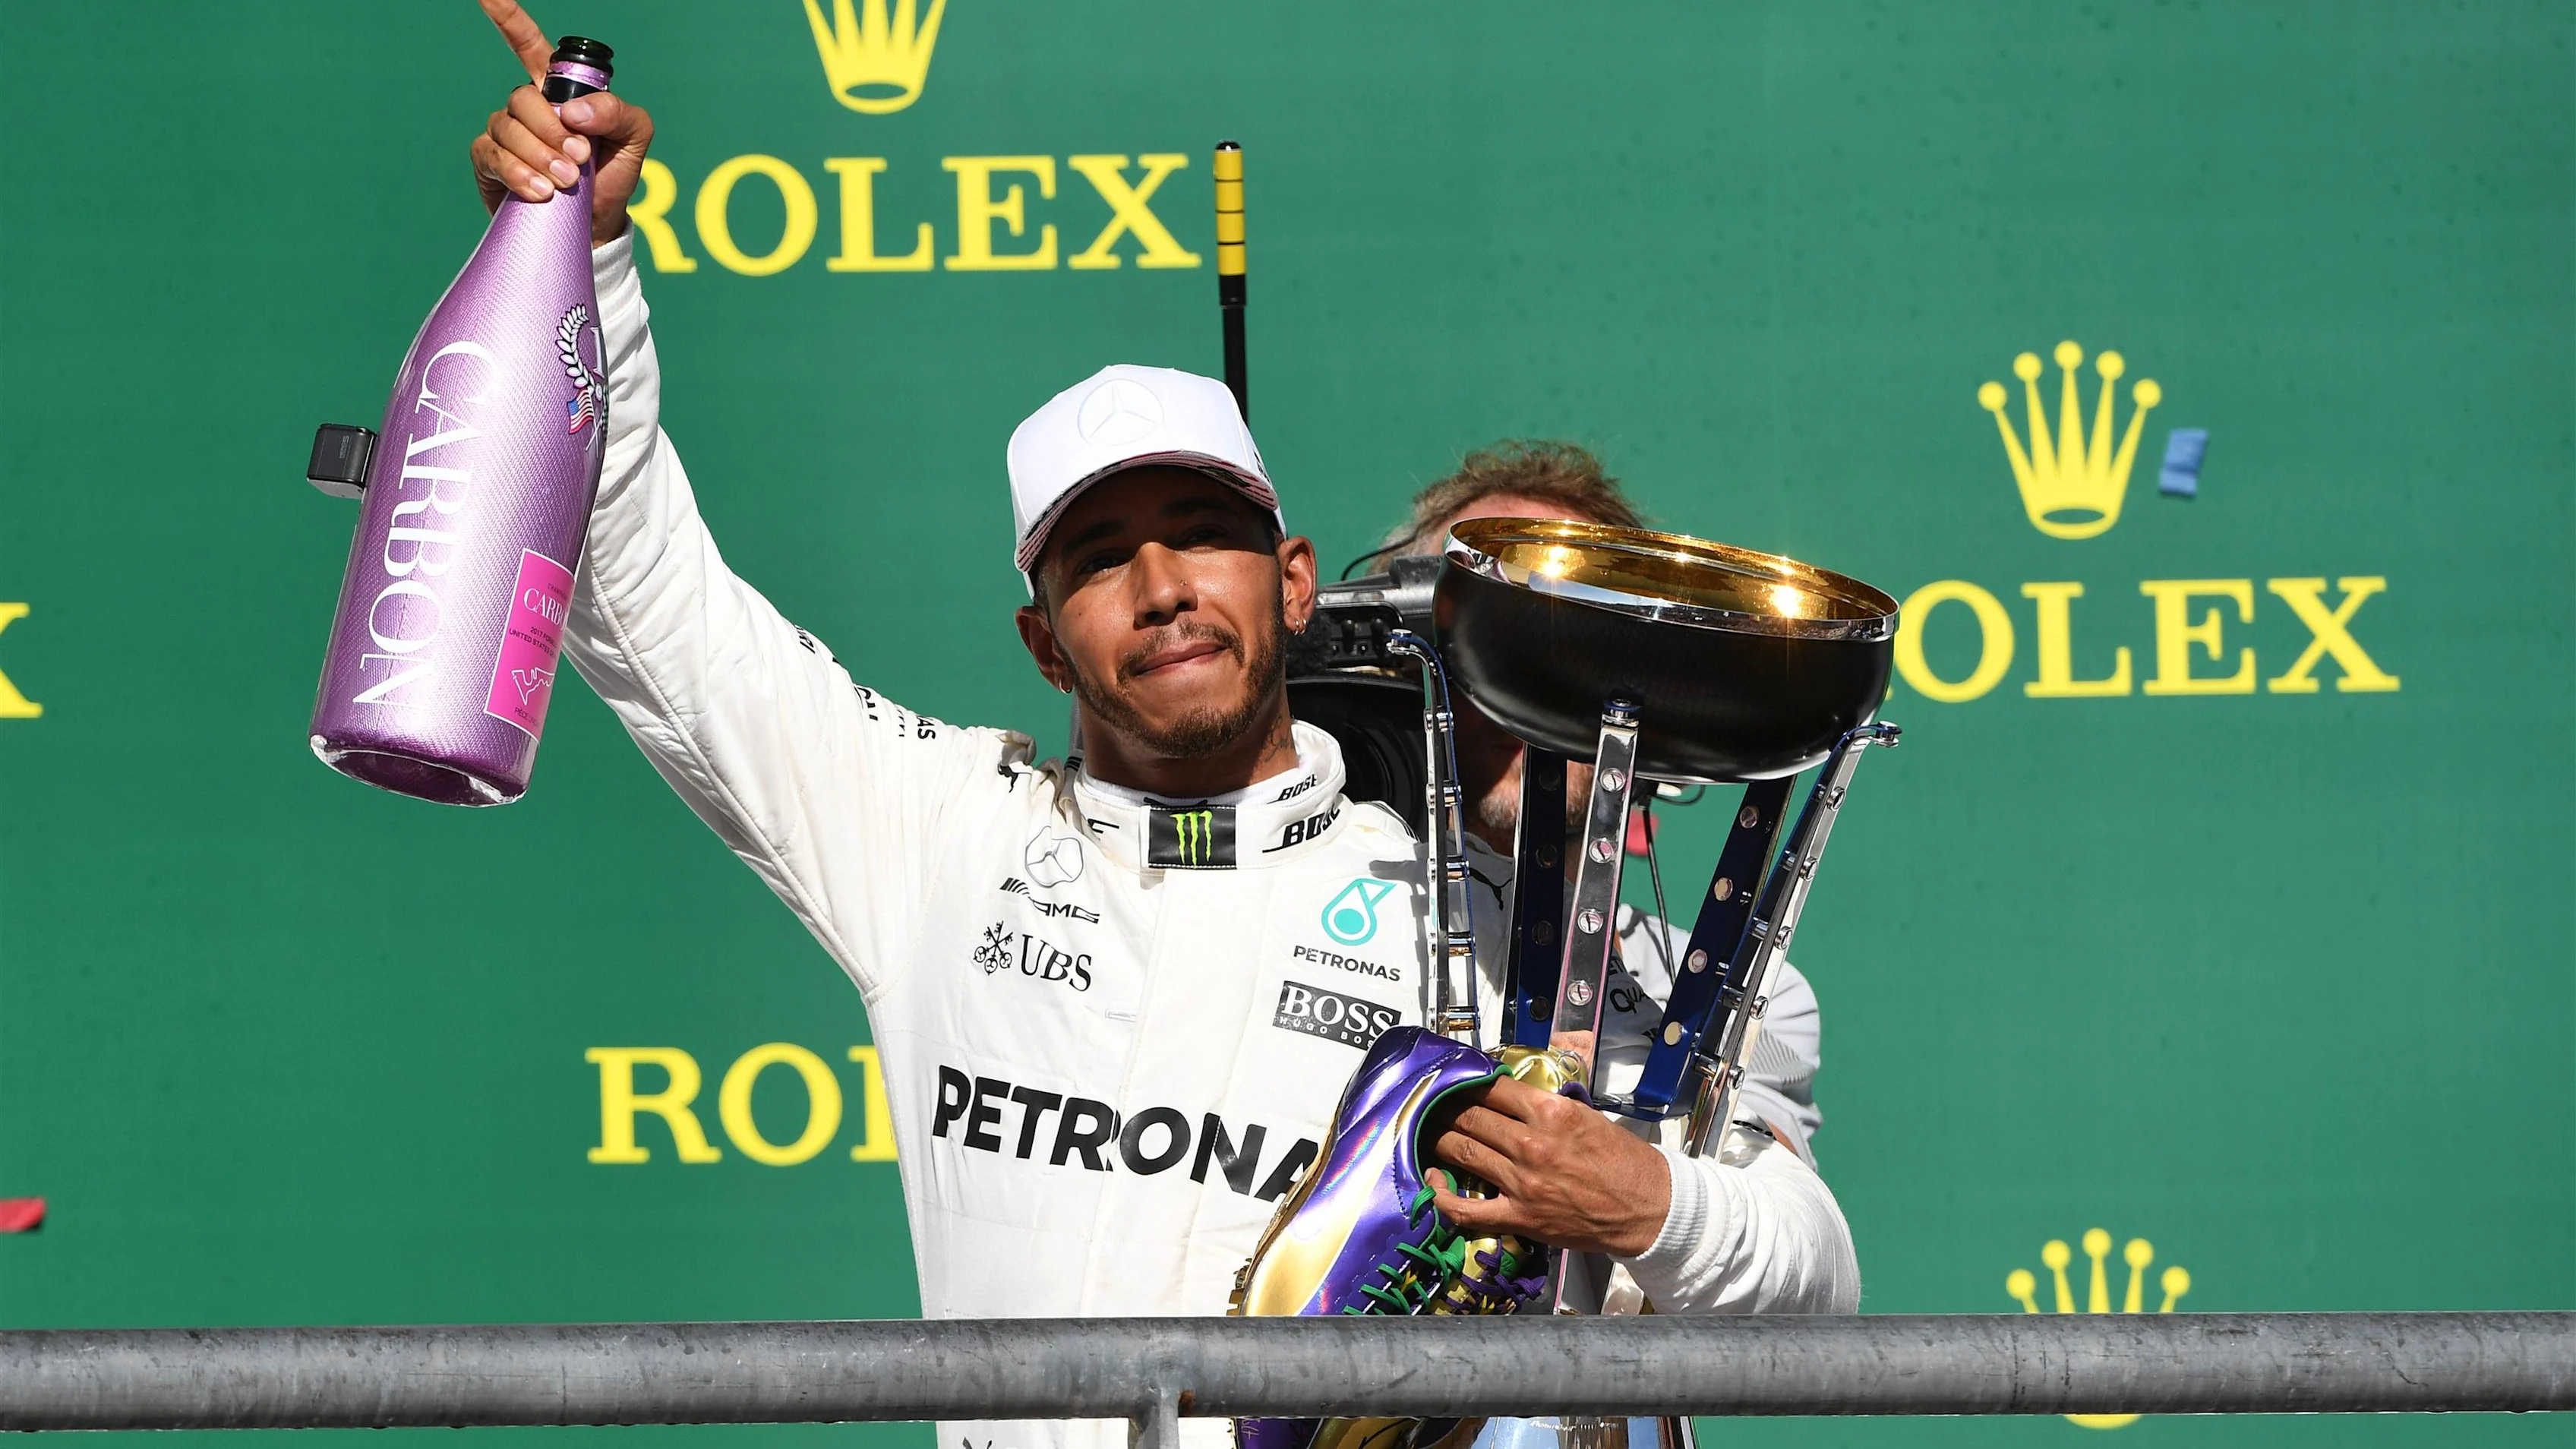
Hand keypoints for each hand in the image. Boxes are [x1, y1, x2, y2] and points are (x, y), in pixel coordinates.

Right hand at [469, 0, 653, 245]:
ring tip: (566, 180)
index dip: (506, 17)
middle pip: (523, 98)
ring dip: (540, 155)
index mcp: (557, 91)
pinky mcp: (490, 164)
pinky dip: (519, 173)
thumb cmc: (611, 178)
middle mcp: (527, 108)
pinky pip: (493, 156)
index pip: (527, 45)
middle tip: (580, 159)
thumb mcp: (634, 140)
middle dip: (553, 130)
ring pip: (509, 128)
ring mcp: (505, 134)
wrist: (594, 228)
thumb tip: (575, 113)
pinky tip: (540, 191)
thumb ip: (618, 113)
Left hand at [1428, 1074, 1670, 1257]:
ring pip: (1462, 1152)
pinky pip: (1467, 1208)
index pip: (1492, 1087)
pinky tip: (1432, 1180)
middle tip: (1430, 1103)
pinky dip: (1441, 1194)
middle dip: (1444, 1107)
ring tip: (1426, 1131)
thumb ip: (1545, 1102)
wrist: (1648, 1208)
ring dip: (1438, 1140)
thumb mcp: (1586, 1114)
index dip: (1466, 1081)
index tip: (1454, 1079)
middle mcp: (1533, 1144)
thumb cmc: (1623, 1161)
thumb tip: (1510, 1088)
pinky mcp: (1520, 1217)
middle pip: (1469, 1116)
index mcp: (1552, 1112)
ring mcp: (1523, 1182)